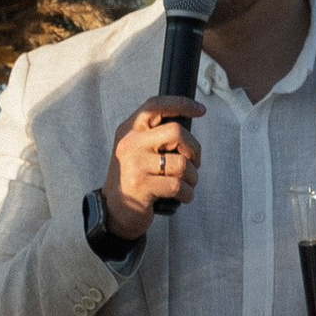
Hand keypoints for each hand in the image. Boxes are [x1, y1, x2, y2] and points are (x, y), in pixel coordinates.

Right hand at [101, 97, 203, 240]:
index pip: (155, 105)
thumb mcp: (137, 150)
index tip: (201, 110)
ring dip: (192, 177)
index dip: (181, 104)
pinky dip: (187, 193)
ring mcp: (134, 165)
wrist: (114, 211)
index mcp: (129, 130)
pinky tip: (183, 196)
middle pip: (176, 132)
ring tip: (186, 183)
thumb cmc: (134, 178)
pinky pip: (178, 185)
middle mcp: (130, 144)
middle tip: (193, 163)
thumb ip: (156, 135)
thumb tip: (189, 123)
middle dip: (194, 149)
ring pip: (181, 163)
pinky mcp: (141, 186)